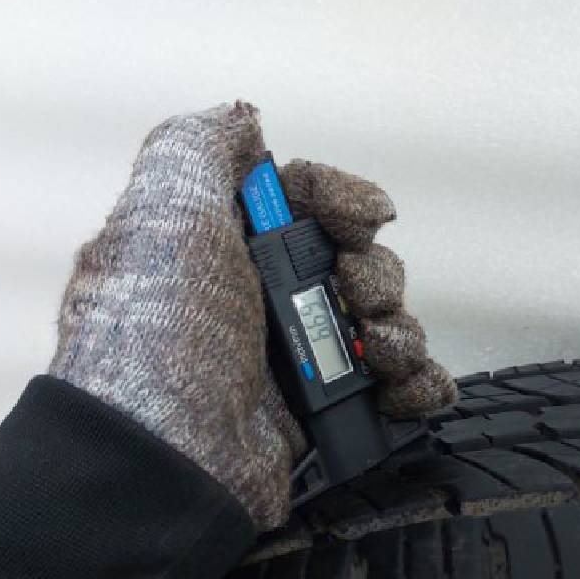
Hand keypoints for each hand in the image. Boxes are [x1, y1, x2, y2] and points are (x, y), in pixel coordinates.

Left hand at [48, 102, 454, 528]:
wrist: (167, 458)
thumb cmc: (165, 329)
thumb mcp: (162, 212)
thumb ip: (197, 146)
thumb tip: (244, 120)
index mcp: (222, 247)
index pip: (302, 201)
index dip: (341, 199)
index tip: (365, 219)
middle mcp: (259, 301)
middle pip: (355, 263)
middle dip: (376, 274)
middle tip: (359, 299)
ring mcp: (293, 363)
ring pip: (381, 325)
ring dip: (399, 331)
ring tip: (381, 355)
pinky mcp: (322, 419)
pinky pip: (393, 390)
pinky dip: (417, 384)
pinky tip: (412, 388)